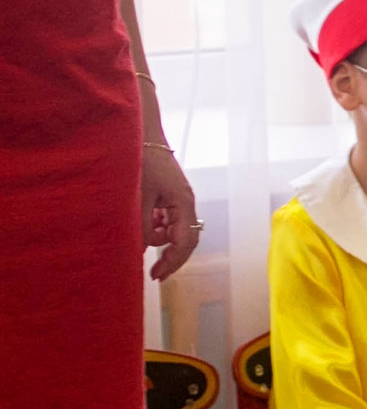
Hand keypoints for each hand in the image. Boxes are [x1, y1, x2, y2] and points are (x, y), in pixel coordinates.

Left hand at [141, 143, 200, 280]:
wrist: (140, 133)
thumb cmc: (141, 161)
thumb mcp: (139, 197)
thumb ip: (141, 225)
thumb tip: (143, 249)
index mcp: (184, 203)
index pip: (185, 241)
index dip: (173, 261)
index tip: (156, 275)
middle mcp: (186, 203)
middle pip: (186, 239)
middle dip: (171, 257)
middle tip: (154, 273)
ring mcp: (179, 199)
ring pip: (176, 230)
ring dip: (161, 240)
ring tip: (142, 241)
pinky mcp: (170, 195)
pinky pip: (168, 219)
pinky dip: (157, 227)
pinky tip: (144, 223)